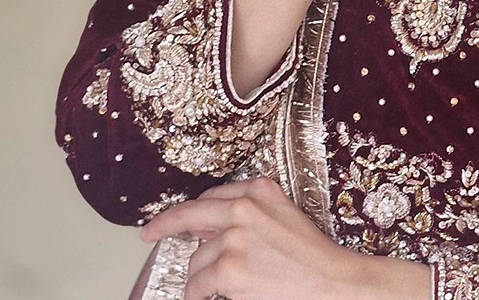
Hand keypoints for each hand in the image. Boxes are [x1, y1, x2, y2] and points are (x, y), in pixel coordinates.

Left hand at [140, 178, 427, 299]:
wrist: (330, 282)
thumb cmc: (310, 254)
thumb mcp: (283, 216)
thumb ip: (249, 211)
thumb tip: (207, 228)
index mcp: (259, 189)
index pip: (210, 196)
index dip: (186, 208)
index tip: (167, 215)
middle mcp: (244, 207)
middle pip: (189, 214)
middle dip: (163, 225)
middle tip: (147, 234)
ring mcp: (234, 237)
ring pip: (195, 260)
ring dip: (202, 276)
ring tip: (227, 284)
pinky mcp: (227, 269)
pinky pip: (196, 286)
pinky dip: (199, 295)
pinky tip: (214, 295)